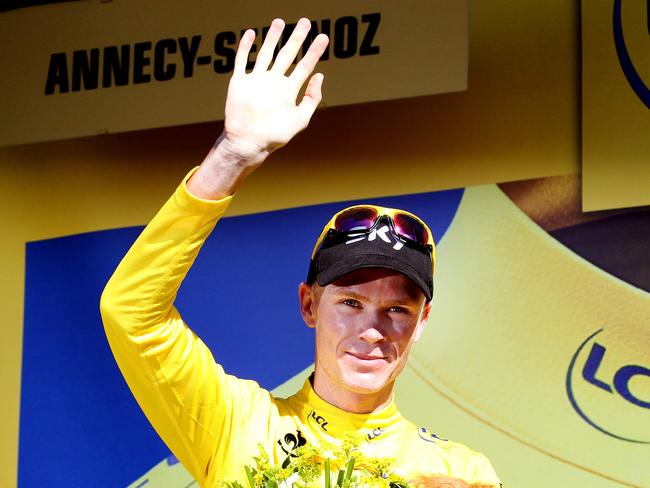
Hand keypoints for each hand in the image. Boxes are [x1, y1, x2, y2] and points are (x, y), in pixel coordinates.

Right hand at [189, 18, 328, 198]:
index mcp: (288, 91)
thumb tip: (320, 75)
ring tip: (280, 22)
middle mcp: (274, 83)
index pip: (305, 66)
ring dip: (273, 38)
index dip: (314, 51)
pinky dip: (246, 47)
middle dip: (297, 38)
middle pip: (287, 55)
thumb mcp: (301, 119)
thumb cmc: (275, 135)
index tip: (323, 37)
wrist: (248, 142)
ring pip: (266, 53)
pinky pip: (242, 60)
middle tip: (305, 22)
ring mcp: (257, 81)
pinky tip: (251, 34)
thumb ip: (312, 98)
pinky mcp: (240, 82)